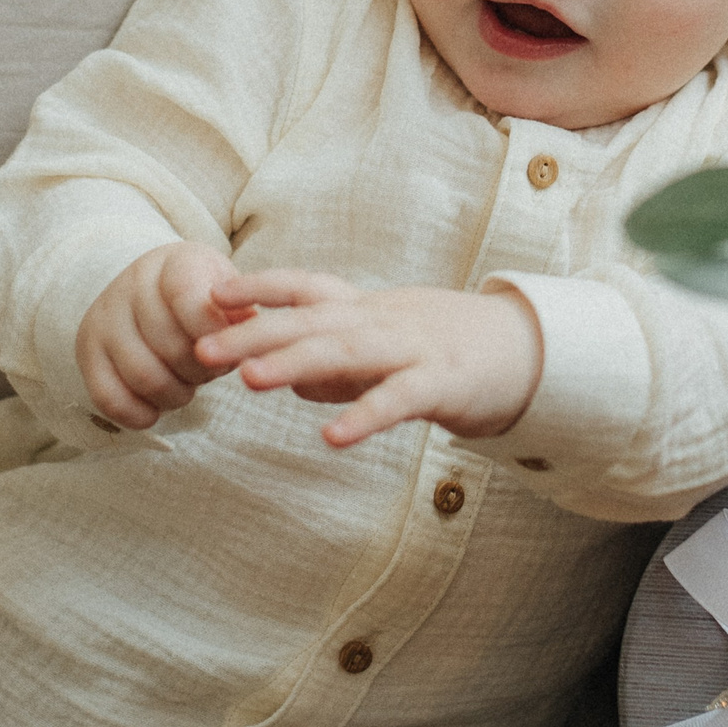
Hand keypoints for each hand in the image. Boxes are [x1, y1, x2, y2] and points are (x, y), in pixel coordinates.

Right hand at [74, 242, 243, 429]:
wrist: (150, 290)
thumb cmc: (201, 298)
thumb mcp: (227, 292)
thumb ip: (240, 315)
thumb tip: (246, 341)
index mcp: (175, 262)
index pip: (191, 300)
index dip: (214, 335)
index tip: (228, 347)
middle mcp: (132, 284)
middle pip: (172, 347)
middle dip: (202, 371)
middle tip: (209, 371)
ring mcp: (104, 317)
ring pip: (143, 376)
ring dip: (175, 394)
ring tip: (187, 386)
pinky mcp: (87, 351)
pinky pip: (109, 397)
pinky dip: (139, 414)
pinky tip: (156, 408)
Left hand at [194, 272, 545, 447]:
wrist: (527, 349)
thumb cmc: (445, 349)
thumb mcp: (383, 347)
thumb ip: (335, 362)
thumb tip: (289, 376)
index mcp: (365, 310)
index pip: (304, 289)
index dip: (258, 289)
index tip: (209, 295)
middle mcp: (381, 321)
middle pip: (310, 320)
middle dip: (253, 333)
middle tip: (200, 349)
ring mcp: (411, 349)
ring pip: (345, 351)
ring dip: (294, 362)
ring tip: (249, 379)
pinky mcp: (442, 383)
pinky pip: (398, 399)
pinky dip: (365, 415)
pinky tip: (333, 437)